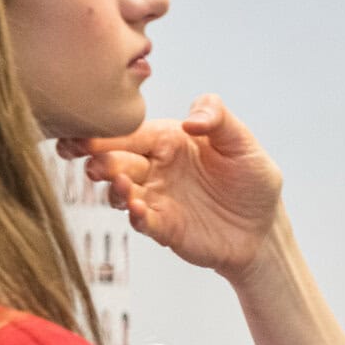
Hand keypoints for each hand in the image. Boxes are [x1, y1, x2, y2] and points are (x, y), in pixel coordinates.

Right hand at [57, 95, 284, 278]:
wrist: (264, 228)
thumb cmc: (252, 179)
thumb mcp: (242, 142)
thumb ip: (218, 117)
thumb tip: (190, 120)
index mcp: (168, 140)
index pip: (130, 133)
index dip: (103, 134)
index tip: (79, 136)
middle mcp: (156, 168)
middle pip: (117, 161)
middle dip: (99, 160)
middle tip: (92, 164)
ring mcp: (157, 199)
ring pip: (121, 191)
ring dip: (114, 188)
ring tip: (119, 184)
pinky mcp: (164, 228)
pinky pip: (143, 221)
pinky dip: (136, 216)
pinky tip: (137, 210)